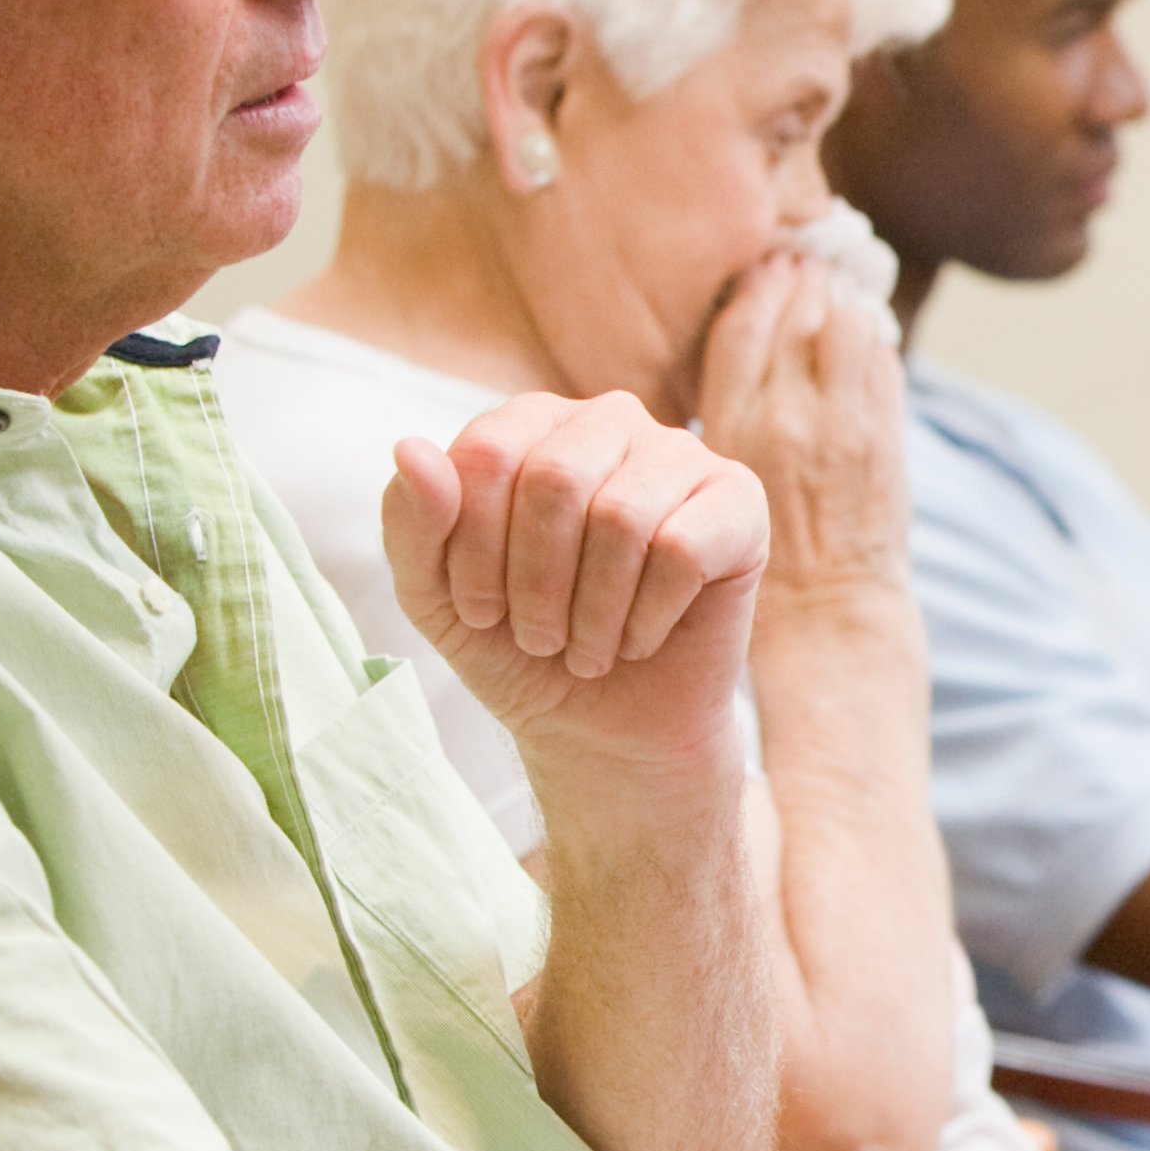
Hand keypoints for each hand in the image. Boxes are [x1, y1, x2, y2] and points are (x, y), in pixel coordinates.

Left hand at [384, 392, 766, 800]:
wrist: (605, 728)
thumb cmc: (519, 648)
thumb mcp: (435, 596)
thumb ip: (411, 522)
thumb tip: (410, 448)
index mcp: (533, 424)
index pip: (490, 454)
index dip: (473, 548)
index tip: (479, 610)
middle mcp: (610, 422)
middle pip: (557, 477)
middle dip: (535, 581)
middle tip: (538, 638)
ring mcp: (681, 457)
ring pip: (623, 517)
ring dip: (592, 610)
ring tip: (586, 648)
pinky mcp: (739, 505)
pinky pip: (684, 550)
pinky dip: (648, 616)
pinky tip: (639, 638)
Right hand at [691, 251, 916, 608]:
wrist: (824, 616)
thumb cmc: (760, 558)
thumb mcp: (718, 477)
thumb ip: (733, 412)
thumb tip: (752, 349)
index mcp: (730, 426)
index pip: (741, 325)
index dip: (757, 287)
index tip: (768, 266)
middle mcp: (783, 416)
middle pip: (797, 313)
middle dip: (805, 281)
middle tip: (810, 265)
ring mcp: (839, 426)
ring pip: (847, 326)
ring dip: (844, 306)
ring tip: (842, 297)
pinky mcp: (884, 441)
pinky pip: (884, 364)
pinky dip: (877, 345)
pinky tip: (870, 343)